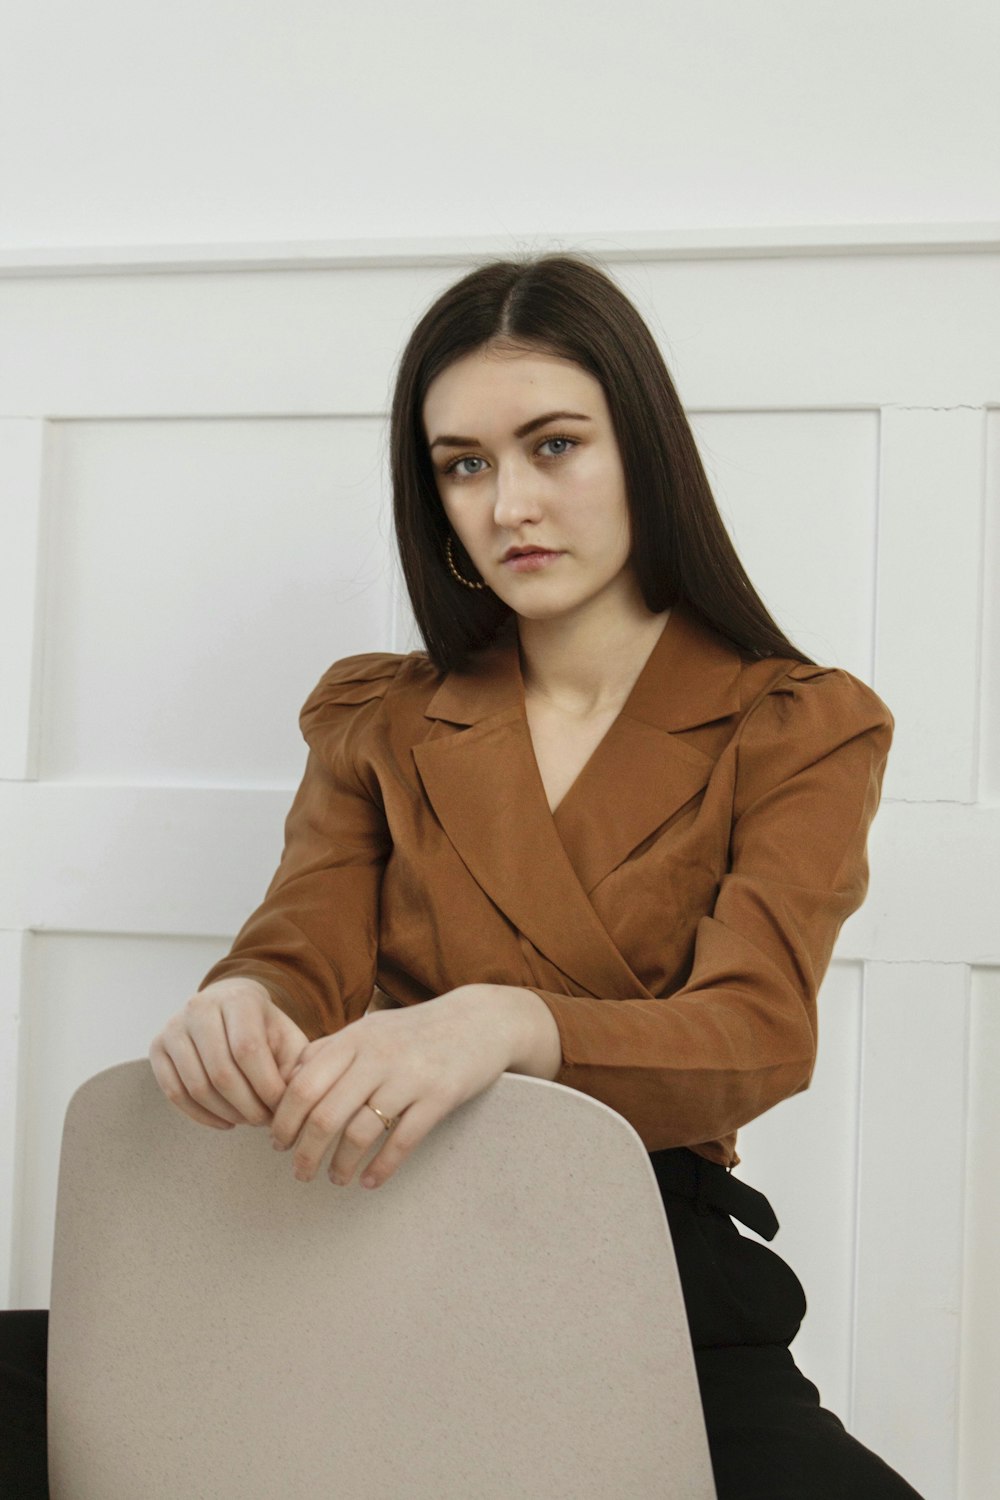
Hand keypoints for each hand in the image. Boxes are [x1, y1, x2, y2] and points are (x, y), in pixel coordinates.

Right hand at [149, 977, 308, 1129]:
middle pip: (221, 1071)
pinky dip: (201, 1116)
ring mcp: (174, 1026)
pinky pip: (174, 1092)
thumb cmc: (264, 1027)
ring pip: (196, 1086)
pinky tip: (226, 1122)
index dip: (266, 1086)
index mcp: (238, 998)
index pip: (248, 1049)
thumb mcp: (287, 1037)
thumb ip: (296, 1065)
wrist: (229, 1006)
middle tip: (266, 1122)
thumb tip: (293, 1098)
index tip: (282, 1108)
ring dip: (226, 1113)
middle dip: (248, 1106)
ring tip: (249, 1121)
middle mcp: (200, 1007)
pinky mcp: (157, 1046)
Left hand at [269, 985, 518, 1190]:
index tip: (278, 1143)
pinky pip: (402, 1142)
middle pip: (326, 1113)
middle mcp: (378, 1056)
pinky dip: (381, 1168)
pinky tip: (369, 1181)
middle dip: (306, 1151)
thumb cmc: (415, 1031)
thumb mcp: (369, 1030)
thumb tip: (287, 1083)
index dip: (284, 1119)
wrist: (479, 1021)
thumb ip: (328, 1051)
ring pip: (360, 1133)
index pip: (303, 1085)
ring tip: (335, 1179)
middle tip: (300, 1171)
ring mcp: (410, 1077)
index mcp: (354, 1038)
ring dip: (340, 1165)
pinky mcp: (440, 1097)